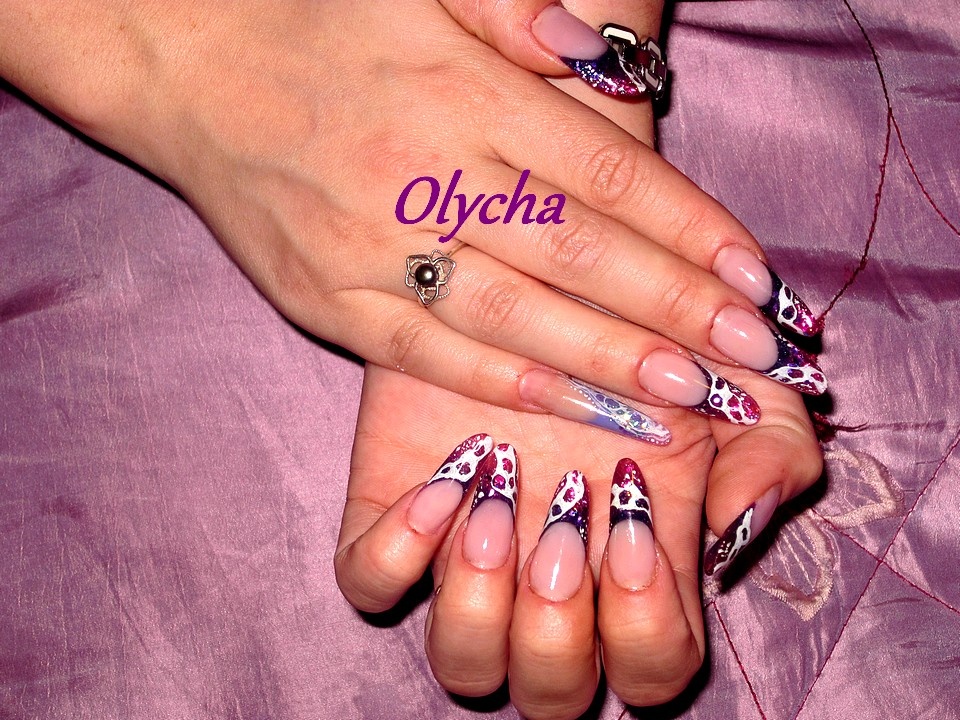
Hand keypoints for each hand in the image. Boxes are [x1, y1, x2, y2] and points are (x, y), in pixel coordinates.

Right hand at [1, 0, 826, 428]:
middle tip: (752, 361)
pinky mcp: (328, 300)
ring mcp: (373, 246)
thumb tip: (608, 66)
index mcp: (463, 91)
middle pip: (578, 255)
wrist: (189, 68)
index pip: (607, 174)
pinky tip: (572, 410)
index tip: (757, 281)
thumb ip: (524, 16)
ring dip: (608, 366)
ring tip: (687, 403)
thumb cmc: (323, 25)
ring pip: (515, 318)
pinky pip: (433, 352)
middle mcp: (425, 171)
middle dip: (675, 312)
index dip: (691, 230)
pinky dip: (508, 384)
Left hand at [335, 362, 820, 718]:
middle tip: (561, 522)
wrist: (545, 264)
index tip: (634, 526)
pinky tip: (442, 480)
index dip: (646, 629)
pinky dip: (397, 553)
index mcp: (634, 563)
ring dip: (479, 605)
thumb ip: (772, 447)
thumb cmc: (643, 327)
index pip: (651, 668)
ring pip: (462, 661)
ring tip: (495, 502)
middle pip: (551, 691)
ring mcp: (464, 550)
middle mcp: (547, 575)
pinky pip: (369, 581)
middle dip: (558, 631)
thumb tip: (735, 520)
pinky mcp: (392, 507)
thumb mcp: (733, 374)